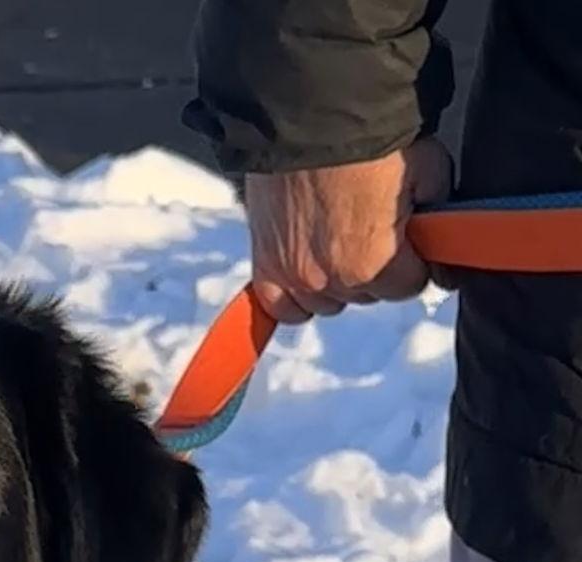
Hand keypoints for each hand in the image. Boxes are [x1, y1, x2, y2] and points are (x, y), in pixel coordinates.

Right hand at [244, 138, 452, 323]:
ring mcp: (294, 275)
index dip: (416, 260)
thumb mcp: (430, 166)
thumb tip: (443, 238)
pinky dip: (295, 296)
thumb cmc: (372, 133)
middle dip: (377, 265)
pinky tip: (306, 272)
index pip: (409, 286)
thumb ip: (439, 212)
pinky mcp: (266, 262)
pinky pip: (282, 305)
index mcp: (376, 264)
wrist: (311, 108)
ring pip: (327, 301)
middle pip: (367, 294)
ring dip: (336, 279)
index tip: (413, 238)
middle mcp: (332, 280)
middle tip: (375, 224)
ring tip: (338, 238)